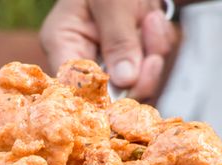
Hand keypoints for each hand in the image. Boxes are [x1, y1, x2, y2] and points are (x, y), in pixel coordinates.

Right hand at [40, 0, 177, 100]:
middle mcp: (83, 56)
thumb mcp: (111, 0)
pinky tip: (154, 22)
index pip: (73, 87)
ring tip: (152, 20)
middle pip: (107, 94)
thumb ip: (118, 39)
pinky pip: (150, 69)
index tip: (126, 88)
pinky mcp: (131, 56)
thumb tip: (124, 81)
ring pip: (134, 84)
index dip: (99, 97)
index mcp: (62, 41)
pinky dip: (159, 47)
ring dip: (152, 55)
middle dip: (137, 76)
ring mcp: (109, 58)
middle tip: (153, 56)